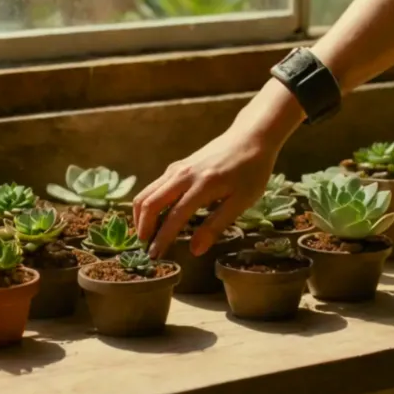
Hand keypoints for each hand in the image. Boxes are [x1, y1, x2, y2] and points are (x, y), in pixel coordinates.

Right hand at [133, 126, 277, 258]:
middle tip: (146, 248)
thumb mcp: (241, 201)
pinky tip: (155, 216)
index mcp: (202, 185)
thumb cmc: (251, 171)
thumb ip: (216, 225)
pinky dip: (149, 203)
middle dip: (143, 227)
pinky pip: (155, 186)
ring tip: (146, 234)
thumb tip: (195, 250)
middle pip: (150, 202)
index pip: (174, 217)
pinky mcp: (178, 166)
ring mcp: (178, 168)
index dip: (162, 238)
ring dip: (142, 215)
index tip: (156, 256)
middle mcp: (183, 175)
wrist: (251, 137)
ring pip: (148, 192)